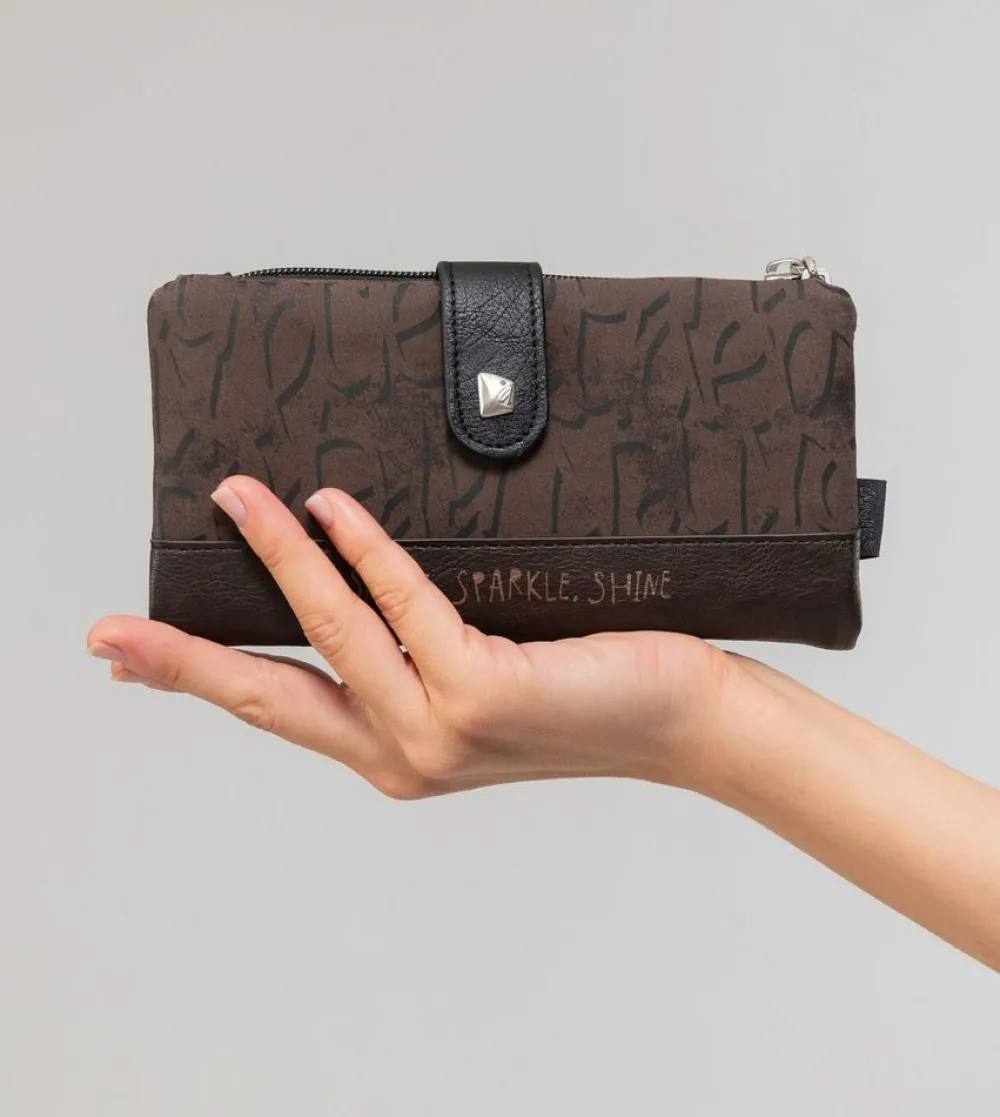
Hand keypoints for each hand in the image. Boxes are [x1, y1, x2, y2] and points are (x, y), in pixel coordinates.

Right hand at [88, 477, 735, 798]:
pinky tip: (330, 505)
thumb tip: (353, 571)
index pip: (281, 712)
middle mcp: (406, 758)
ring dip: (277, 556)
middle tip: (108, 634)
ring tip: (237, 494)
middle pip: (270, 698)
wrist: (682, 720)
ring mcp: (440, 735)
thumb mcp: (475, 678)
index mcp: (395, 755)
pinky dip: (364, 549)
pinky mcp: (483, 696)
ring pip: (333, 632)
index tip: (135, 665)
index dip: (200, 683)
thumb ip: (411, 649)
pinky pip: (407, 604)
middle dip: (181, 661)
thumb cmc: (586, 687)